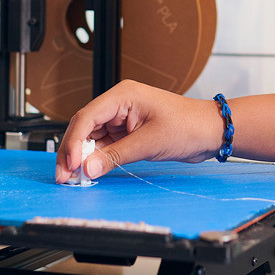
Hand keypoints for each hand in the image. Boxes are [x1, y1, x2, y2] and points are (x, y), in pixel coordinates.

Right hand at [54, 80, 224, 182]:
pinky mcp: (128, 133)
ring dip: (82, 158)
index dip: (74, 141)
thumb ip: (116, 156)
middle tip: (64, 176)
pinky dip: (96, 160)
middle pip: (84, 128)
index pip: (87, 117)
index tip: (70, 163)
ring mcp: (122, 119)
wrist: (211, 132)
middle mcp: (119, 105)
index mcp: (123, 96)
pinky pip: (105, 146)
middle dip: (73, 152)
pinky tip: (90, 172)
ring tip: (73, 178)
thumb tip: (88, 167)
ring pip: (92, 139)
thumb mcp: (150, 142)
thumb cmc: (188, 126)